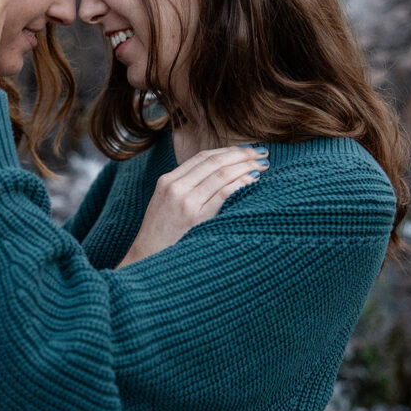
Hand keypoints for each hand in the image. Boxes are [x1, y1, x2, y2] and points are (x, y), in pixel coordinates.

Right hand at [117, 146, 268, 266]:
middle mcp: (176, 188)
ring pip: (222, 175)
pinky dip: (240, 184)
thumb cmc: (161, 236)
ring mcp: (186, 203)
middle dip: (241, 155)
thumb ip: (185, 187)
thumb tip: (220, 175)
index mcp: (167, 181)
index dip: (227, 151)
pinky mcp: (196, 218)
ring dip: (246, 167)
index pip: (202, 157)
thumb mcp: (165, 204)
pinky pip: (224, 194)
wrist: (147, 260)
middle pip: (214, 162)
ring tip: (262, 166)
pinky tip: (253, 181)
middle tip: (262, 154)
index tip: (245, 150)